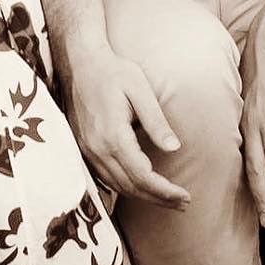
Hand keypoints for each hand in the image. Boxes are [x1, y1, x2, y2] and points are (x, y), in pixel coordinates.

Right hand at [61, 42, 189, 206]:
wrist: (79, 62)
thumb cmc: (112, 71)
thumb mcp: (139, 89)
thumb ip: (156, 121)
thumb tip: (174, 148)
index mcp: (113, 134)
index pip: (143, 176)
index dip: (165, 191)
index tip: (185, 196)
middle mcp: (97, 148)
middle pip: (130, 186)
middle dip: (158, 199)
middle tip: (183, 203)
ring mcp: (87, 150)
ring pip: (116, 185)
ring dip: (142, 196)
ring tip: (166, 198)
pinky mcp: (83, 148)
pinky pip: (104, 177)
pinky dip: (125, 187)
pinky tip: (140, 186)